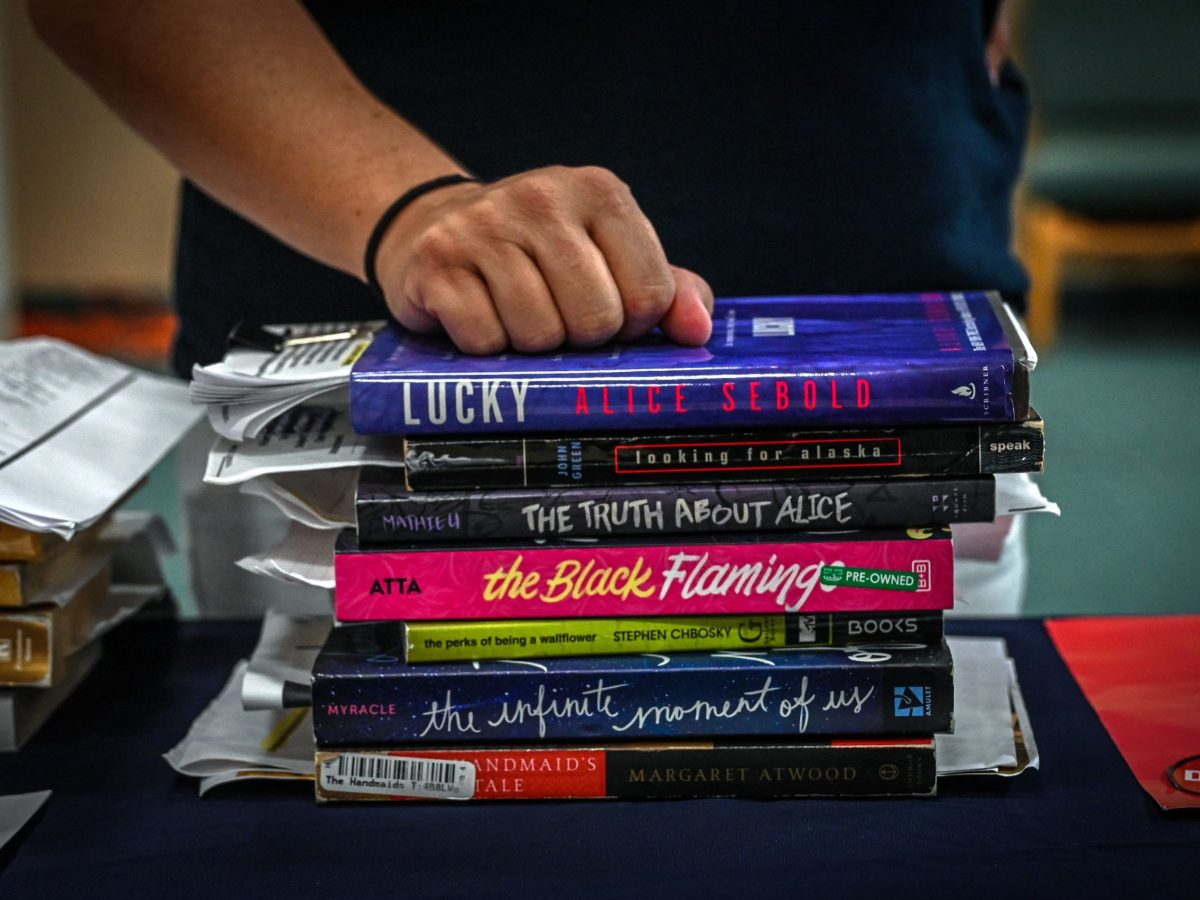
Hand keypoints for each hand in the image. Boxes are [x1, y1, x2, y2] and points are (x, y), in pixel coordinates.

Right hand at [372, 165, 713, 353]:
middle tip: (558, 316)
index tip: (608, 312)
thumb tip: (698, 331)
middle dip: (580, 337)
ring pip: (539, 335)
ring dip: (531, 344)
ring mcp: (485, 227)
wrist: (434, 228)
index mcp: (600, 192)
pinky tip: (480, 314)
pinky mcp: (438, 262)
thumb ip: (667, 291)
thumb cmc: (537, 253)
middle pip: (596, 319)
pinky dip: (486, 346)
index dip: (632, 325)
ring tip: (516, 313)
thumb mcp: (609, 256)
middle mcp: (542, 197)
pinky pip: (486, 340)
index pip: (650, 294)